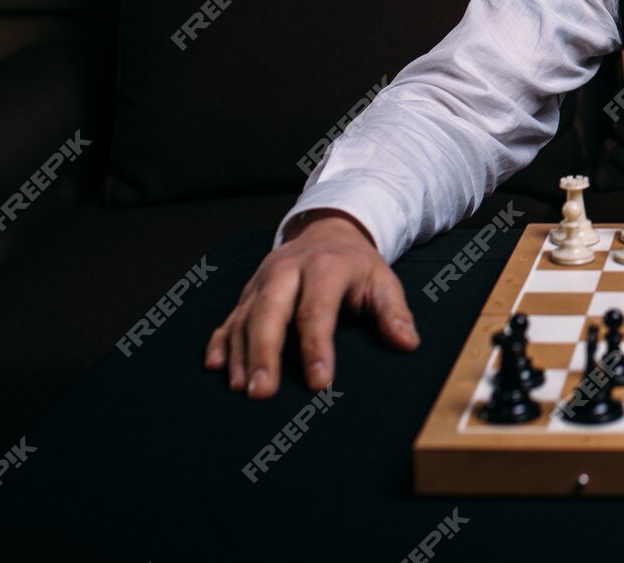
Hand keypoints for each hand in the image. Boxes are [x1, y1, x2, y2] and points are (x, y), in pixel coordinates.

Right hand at [203, 209, 418, 398]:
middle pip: (270, 312)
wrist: (328, 231)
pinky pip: (229, 317)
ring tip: (241, 388)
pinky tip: (215, 366)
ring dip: (241, 354)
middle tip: (262, 393)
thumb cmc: (357, 266)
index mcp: (325, 268)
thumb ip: (394, 312)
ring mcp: (262, 281)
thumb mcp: (383, 281)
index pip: (316, 310)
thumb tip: (408, 343)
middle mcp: (287, 271)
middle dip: (264, 353)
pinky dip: (220, 341)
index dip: (317, 347)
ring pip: (245, 317)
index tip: (320, 383)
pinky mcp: (247, 292)